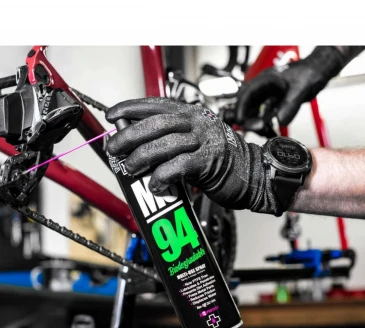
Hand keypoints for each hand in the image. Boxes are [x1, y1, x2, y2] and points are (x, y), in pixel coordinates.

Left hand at [105, 97, 283, 215]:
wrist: (253, 173)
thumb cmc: (220, 159)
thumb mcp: (193, 141)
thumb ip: (168, 140)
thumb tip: (135, 147)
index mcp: (190, 114)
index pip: (155, 105)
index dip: (130, 107)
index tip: (112, 114)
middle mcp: (196, 123)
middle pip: (155, 124)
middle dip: (129, 135)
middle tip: (114, 148)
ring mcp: (203, 141)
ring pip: (163, 144)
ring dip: (141, 158)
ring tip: (129, 168)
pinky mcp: (208, 162)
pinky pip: (178, 167)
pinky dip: (161, 177)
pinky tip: (154, 185)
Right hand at [235, 46, 356, 135]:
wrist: (319, 69)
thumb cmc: (311, 72)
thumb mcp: (302, 89)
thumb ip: (291, 104)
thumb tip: (281, 120)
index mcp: (267, 79)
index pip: (247, 93)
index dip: (241, 107)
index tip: (241, 120)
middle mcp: (264, 86)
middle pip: (247, 102)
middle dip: (246, 116)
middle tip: (255, 128)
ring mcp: (269, 93)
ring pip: (254, 109)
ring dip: (254, 120)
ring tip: (261, 129)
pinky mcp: (274, 101)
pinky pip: (263, 112)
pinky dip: (262, 120)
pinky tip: (267, 128)